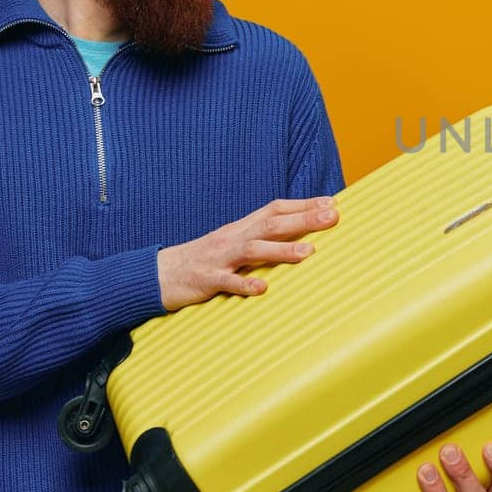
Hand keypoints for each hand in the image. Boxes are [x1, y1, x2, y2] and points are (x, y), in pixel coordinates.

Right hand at [155, 197, 339, 309]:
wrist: (159, 273)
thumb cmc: (206, 259)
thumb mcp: (234, 242)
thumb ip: (262, 237)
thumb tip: (300, 234)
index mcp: (241, 227)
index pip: (275, 209)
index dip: (303, 205)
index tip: (332, 203)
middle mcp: (233, 237)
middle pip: (271, 225)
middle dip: (303, 220)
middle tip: (332, 218)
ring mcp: (219, 258)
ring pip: (253, 250)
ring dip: (282, 250)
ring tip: (309, 252)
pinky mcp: (206, 279)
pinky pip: (227, 282)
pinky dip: (245, 284)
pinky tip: (263, 288)